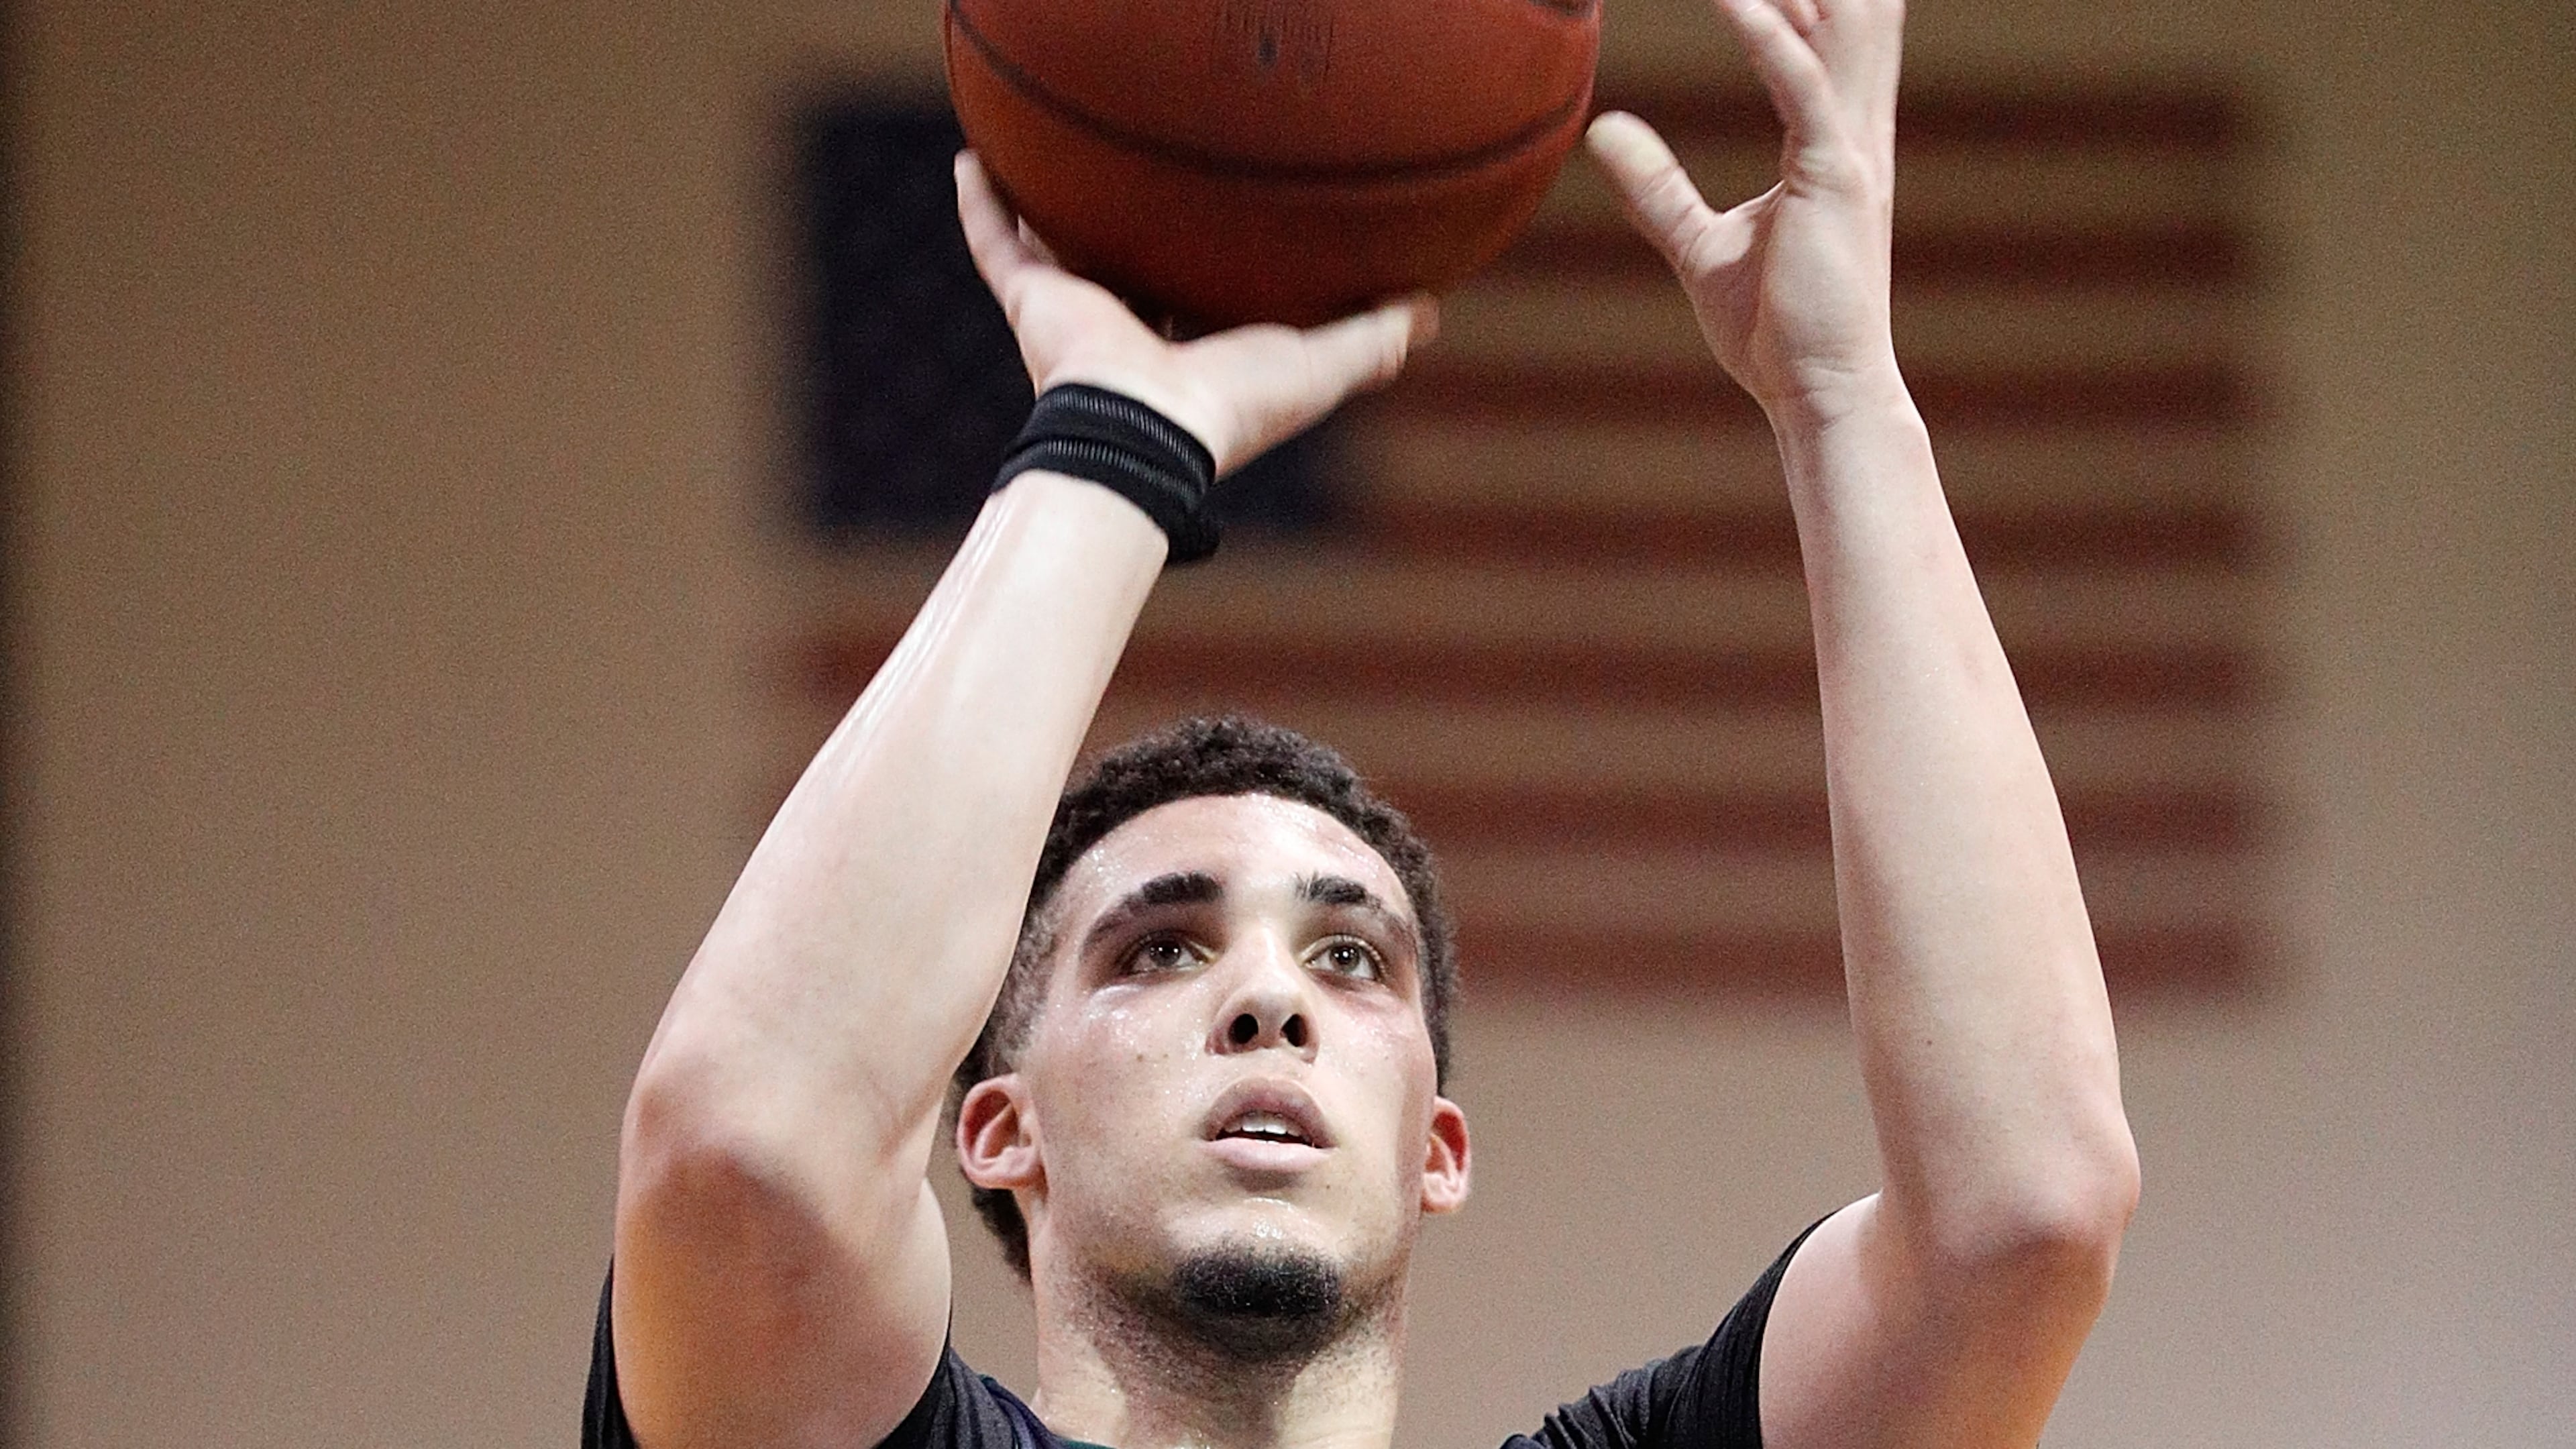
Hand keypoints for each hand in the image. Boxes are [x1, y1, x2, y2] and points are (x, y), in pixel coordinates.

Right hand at [954, 153, 1437, 475]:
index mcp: (1186, 344)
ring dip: (1041, 207)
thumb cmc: (1234, 407)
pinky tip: (971, 158)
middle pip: (1121, 265)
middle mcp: (1126, 326)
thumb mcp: (1321, 366)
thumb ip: (1371, 341)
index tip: (1220, 223)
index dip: (1207, 262)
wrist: (1150, 427)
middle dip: (1122, 230)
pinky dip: (980, 206)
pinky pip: (996, 243)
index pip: (1194, 295)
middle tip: (1130, 179)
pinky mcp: (1033, 302)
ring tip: (1034, 154)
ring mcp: (1075, 313)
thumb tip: (1426, 312)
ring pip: (1051, 248)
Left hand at [1586, 0, 1905, 424]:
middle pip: (1847, 7)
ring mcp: (1849, 151)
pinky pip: (1802, 86)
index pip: (1825, 27)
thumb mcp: (1698, 244)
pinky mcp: (1834, 179)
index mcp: (1833, 137)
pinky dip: (1769, 36)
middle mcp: (1852, 130)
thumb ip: (1656, 184)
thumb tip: (1605, 131)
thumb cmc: (1774, 330)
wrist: (1819, 393)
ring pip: (1835, 26)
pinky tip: (1732, 0)